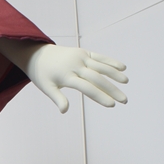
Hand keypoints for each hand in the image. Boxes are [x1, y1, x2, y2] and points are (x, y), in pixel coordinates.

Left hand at [0, 40, 127, 113]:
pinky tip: (123, 68)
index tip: (111, 105)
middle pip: (97, 78)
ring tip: (126, 83)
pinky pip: (99, 57)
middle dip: (112, 89)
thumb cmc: (42, 75)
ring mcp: (80, 57)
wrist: (38, 54)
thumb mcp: (47, 88)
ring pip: (101, 66)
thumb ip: (57, 98)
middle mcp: (75, 65)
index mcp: (66, 76)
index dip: (100, 96)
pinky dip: (111, 62)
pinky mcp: (83, 52)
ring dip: (115, 74)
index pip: (87, 88)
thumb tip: (64, 111)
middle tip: (124, 100)